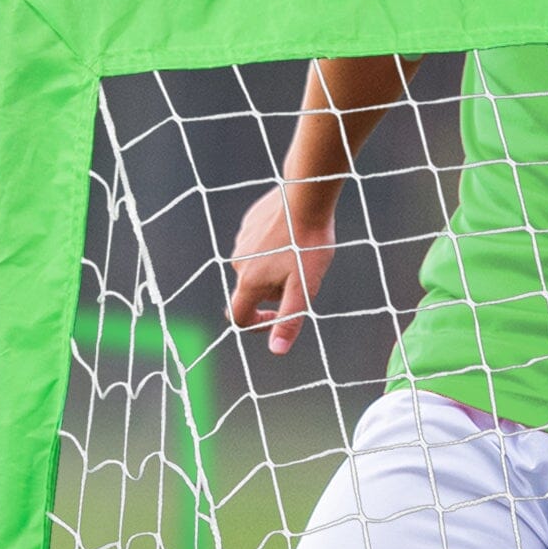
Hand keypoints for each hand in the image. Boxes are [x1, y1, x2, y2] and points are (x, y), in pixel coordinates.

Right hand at [229, 185, 337, 356]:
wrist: (306, 198)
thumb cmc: (309, 244)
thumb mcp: (304, 288)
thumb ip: (288, 319)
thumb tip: (276, 350)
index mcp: (249, 281)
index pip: (239, 316)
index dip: (256, 325)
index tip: (277, 318)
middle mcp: (239, 262)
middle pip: (252, 290)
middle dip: (275, 291)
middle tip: (302, 276)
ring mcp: (242, 240)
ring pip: (257, 266)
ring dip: (275, 268)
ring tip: (301, 254)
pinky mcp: (249, 223)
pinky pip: (259, 245)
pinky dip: (274, 247)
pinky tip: (293, 236)